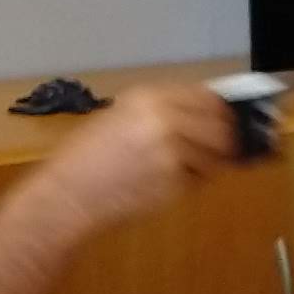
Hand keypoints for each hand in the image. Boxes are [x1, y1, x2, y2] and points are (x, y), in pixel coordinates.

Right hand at [33, 83, 242, 238]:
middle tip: (222, 147)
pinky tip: (168, 183)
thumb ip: (159, 110)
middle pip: (220, 125)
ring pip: (215, 156)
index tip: (225, 117)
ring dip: (209, 162)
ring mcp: (173, 153)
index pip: (206, 97)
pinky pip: (200, 180)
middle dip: (226, 137)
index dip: (220, 109)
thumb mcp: (118, 117)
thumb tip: (200, 110)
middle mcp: (165, 120)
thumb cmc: (85, 157)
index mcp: (148, 98)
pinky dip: (193, 182)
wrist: (67, 196)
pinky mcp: (174, 184)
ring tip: (184, 169)